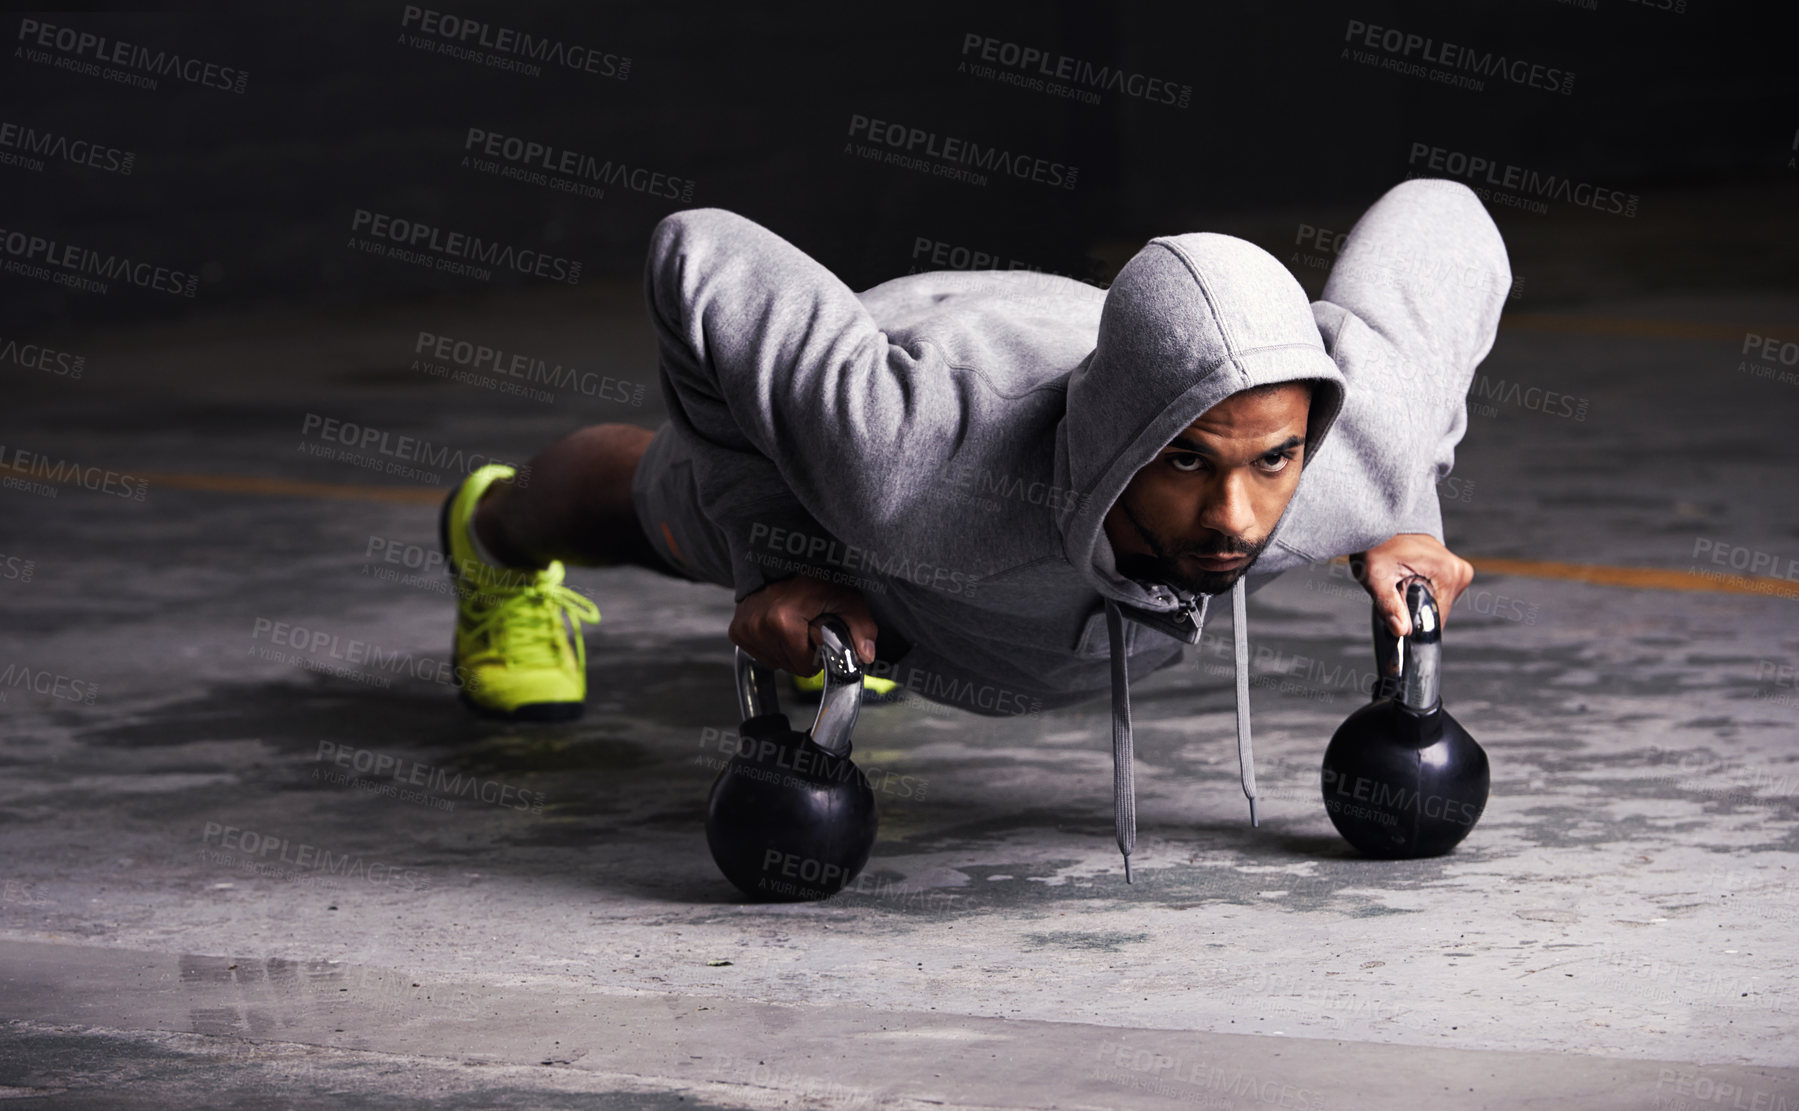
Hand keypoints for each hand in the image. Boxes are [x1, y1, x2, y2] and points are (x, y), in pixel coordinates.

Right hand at [728, 574, 878, 675]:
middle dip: (803, 652)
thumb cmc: (818, 579)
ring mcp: (744, 628)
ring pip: (775, 662)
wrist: (786, 562)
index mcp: (782, 620)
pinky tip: (779, 627)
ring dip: (788, 650)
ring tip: (795, 624)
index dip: (818, 655)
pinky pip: (760, 655)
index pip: (804, 666)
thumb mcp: (847, 599)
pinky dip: (772, 646)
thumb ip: (861, 627)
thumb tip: (866, 655)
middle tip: (809, 627)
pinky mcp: (737, 631)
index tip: (821, 634)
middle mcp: (758, 624)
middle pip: (789, 666)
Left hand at [1350, 533, 1474, 636]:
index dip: (1414, 621)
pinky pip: (1435, 590)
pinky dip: (1418, 590)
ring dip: (1414, 599)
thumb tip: (1401, 631)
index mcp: (1448, 572)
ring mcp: (1456, 568)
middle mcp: (1458, 569)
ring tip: (1398, 581)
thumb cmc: (1375, 546)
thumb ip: (1389, 606)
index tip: (1396, 614)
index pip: (1437, 617)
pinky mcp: (1449, 567)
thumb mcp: (1376, 578)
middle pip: (1437, 610)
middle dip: (1412, 607)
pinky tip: (1404, 578)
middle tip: (1393, 589)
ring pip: (1435, 601)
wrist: (1375, 526)